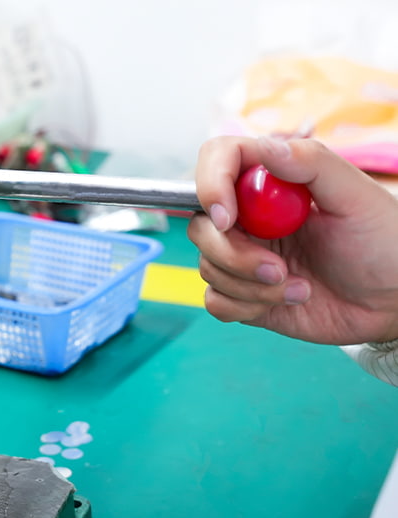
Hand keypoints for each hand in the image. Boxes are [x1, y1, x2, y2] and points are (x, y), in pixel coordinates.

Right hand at [189, 135, 397, 344]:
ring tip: (299, 288)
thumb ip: (311, 163)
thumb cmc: (384, 242)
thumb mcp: (356, 196)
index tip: (228, 218)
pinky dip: (246, 306)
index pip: (217, 161)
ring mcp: (243, 256)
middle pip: (202, 225)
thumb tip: (266, 147)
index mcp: (271, 181)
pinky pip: (216, 301)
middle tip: (279, 270)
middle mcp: (249, 217)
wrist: (393, 300)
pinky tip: (288, 300)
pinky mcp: (243, 293)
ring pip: (208, 267)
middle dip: (233, 254)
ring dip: (250, 285)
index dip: (211, 184)